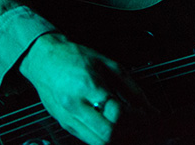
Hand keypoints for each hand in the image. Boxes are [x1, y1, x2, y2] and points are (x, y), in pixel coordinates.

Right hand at [19, 32, 149, 144]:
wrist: (43, 60)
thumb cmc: (75, 58)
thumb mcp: (109, 65)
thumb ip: (132, 88)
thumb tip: (150, 109)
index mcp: (88, 86)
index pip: (117, 113)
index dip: (137, 119)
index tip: (147, 118)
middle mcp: (75, 105)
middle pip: (108, 134)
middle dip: (129, 134)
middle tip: (141, 129)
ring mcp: (68, 118)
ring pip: (98, 142)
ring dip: (118, 139)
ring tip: (130, 130)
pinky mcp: (65, 125)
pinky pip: (89, 140)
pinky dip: (105, 138)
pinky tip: (114, 129)